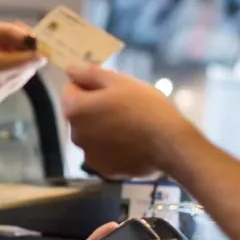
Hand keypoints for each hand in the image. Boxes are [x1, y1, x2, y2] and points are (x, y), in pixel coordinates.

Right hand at [0, 17, 45, 105]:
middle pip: (29, 68)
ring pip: (21, 75)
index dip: (33, 41)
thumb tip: (32, 37)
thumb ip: (4, 32)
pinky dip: (5, 68)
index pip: (33, 60)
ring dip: (14, 58)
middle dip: (22, 49)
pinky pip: (9, 82)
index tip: (19, 27)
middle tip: (1, 31)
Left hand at [60, 64, 195, 178]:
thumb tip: (69, 70)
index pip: (70, 90)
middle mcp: (75, 134)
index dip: (89, 85)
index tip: (110, 88)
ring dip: (101, 127)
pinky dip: (111, 147)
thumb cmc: (144, 106)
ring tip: (129, 125)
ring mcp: (89, 155)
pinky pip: (103, 153)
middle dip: (94, 107)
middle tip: (123, 105)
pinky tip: (131, 143)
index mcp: (75, 109)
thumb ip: (89, 74)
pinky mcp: (103, 169)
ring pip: (91, 134)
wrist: (170, 144)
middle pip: (80, 114)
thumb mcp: (119, 81)